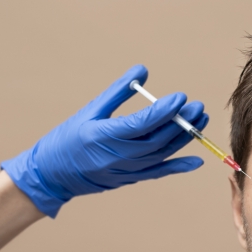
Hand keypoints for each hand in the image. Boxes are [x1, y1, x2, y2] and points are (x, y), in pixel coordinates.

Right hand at [1, 64, 207, 217]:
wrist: (51, 177)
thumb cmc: (65, 139)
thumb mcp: (89, 111)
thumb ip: (117, 91)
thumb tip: (142, 71)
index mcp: (102, 136)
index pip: (140, 124)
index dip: (163, 111)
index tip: (181, 97)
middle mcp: (116, 156)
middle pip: (156, 140)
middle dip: (180, 123)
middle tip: (198, 107)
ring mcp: (124, 171)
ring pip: (161, 155)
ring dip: (183, 139)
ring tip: (200, 121)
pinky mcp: (129, 180)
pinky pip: (157, 173)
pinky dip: (178, 167)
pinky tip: (196, 160)